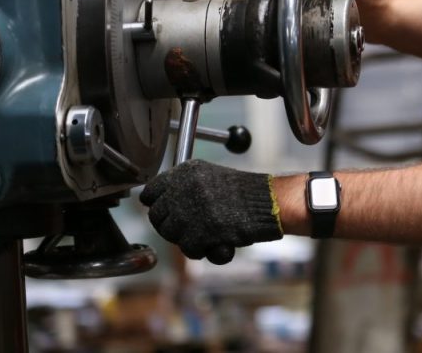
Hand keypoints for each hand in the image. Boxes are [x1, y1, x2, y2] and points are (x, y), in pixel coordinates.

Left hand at [139, 160, 283, 263]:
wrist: (270, 202)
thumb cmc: (243, 193)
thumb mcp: (210, 176)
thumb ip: (183, 187)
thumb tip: (153, 204)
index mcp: (186, 171)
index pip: (150, 191)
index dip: (159, 205)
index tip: (169, 212)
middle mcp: (185, 187)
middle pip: (157, 216)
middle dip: (171, 226)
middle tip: (190, 227)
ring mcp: (192, 209)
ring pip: (170, 234)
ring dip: (185, 239)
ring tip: (206, 234)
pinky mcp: (201, 230)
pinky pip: (187, 248)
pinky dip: (200, 250)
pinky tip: (215, 242)